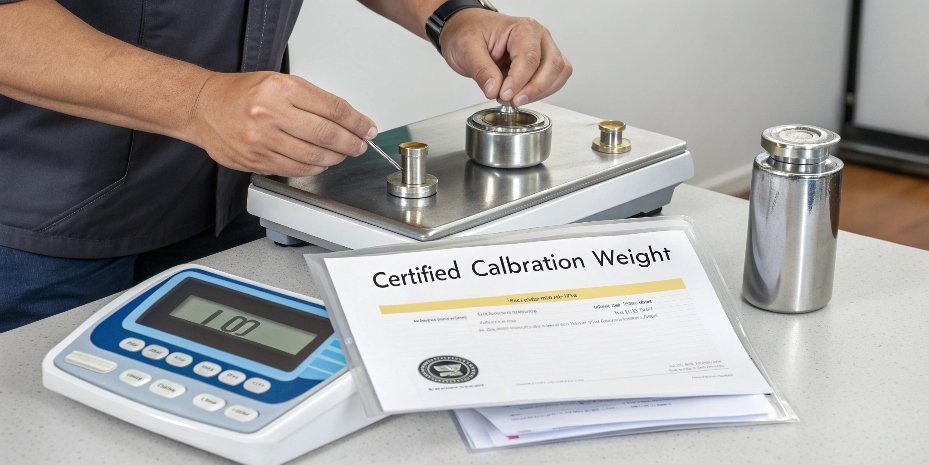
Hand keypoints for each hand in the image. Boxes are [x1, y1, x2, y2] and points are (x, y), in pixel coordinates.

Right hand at [188, 72, 377, 175]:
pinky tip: (321, 162)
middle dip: (351, 143)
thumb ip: (313, 100)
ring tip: (342, 154)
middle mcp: (270, 114)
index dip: (356, 122)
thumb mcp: (279, 82)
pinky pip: (296, 169)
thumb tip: (348, 119)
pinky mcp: (256, 160)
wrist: (203, 107)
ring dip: (335, 158)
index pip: (332, 108)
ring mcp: (262, 140)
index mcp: (281, 89)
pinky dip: (315, 168)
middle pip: (326, 135)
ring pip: (313, 157)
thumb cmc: (242, 93)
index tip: (367, 129)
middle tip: (359, 145)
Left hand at [439, 9, 571, 105]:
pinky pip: (555, 79)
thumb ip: (481, 70)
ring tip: (516, 99)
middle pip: (552, 65)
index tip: (504, 95)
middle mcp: (538, 36)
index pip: (529, 57)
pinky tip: (524, 95)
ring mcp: (544, 49)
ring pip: (558, 73)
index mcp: (521, 28)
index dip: (518, 81)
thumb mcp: (467, 49)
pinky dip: (543, 92)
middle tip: (513, 101)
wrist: (468, 30)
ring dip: (541, 92)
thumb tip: (494, 89)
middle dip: (534, 89)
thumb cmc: (470, 33)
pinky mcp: (544, 62)